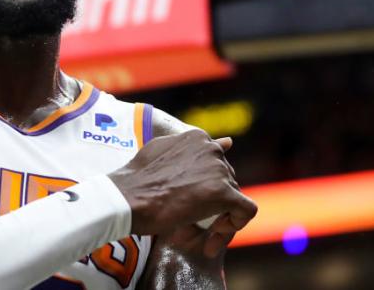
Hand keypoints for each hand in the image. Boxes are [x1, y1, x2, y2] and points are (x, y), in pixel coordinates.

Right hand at [109, 130, 256, 242]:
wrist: (127, 197)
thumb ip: (192, 148)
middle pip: (226, 182)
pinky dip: (234, 225)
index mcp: (198, 138)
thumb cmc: (136, 179)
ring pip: (234, 199)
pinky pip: (246, 211)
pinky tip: (214, 235)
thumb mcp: (162, 151)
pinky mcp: (223, 193)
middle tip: (191, 222)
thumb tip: (228, 142)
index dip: (206, 186)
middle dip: (212, 204)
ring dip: (217, 219)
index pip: (215, 166)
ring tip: (195, 234)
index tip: (191, 202)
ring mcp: (219, 170)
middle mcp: (212, 150)